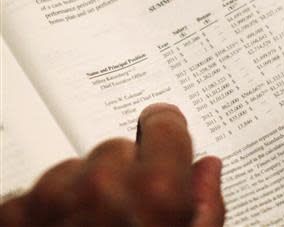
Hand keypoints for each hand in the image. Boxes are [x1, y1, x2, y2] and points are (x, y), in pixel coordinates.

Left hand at [0, 103, 224, 226]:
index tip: (164, 130)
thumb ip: (207, 207)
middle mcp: (100, 186)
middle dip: (126, 173)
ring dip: (86, 191)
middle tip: (127, 214)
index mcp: (154, 193)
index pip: (164, 125)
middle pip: (119, 149)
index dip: (167, 131)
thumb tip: (209, 168)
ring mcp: (50, 197)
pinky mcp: (13, 212)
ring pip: (77, 168)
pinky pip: (40, 190)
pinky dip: (51, 209)